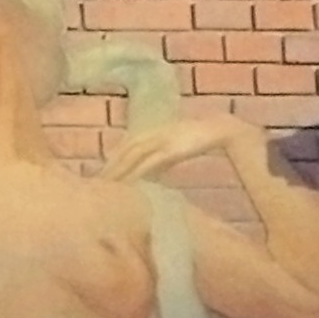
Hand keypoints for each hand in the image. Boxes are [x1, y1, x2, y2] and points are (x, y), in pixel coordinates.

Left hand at [107, 113, 269, 187]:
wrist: (225, 129)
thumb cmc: (202, 139)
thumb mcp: (176, 149)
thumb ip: (162, 160)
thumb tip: (150, 178)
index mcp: (155, 131)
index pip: (127, 146)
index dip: (112, 160)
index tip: (99, 176)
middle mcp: (156, 132)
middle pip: (126, 150)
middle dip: (109, 167)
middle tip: (93, 186)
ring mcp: (164, 138)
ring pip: (134, 156)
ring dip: (119, 172)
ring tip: (105, 188)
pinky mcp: (173, 147)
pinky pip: (151, 163)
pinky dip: (138, 174)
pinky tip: (129, 185)